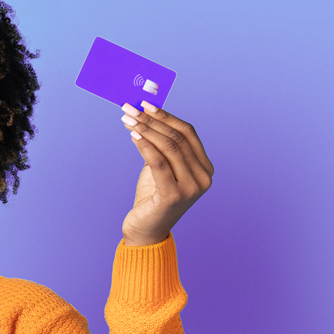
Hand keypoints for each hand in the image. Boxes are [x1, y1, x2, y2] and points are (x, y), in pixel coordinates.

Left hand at [119, 102, 212, 245]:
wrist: (146, 230)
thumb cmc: (153, 197)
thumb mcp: (162, 167)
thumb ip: (162, 146)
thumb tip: (147, 114)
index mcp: (205, 168)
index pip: (188, 133)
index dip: (166, 116)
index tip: (146, 103)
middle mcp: (203, 177)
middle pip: (177, 138)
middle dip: (152, 120)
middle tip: (131, 108)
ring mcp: (192, 187)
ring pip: (169, 147)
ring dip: (145, 130)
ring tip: (128, 119)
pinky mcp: (174, 195)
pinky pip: (158, 163)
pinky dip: (144, 146)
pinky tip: (132, 135)